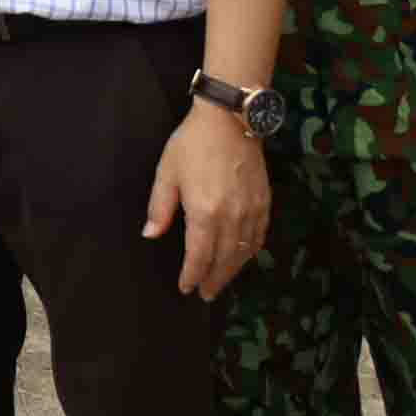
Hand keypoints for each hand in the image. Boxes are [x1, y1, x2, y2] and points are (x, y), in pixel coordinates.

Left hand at [145, 103, 269, 298]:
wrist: (230, 120)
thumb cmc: (192, 144)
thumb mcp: (167, 173)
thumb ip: (159, 208)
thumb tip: (150, 235)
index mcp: (204, 213)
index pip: (199, 256)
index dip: (192, 275)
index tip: (186, 288)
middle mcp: (232, 218)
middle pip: (224, 259)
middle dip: (214, 279)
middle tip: (205, 294)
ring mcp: (252, 211)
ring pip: (244, 252)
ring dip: (233, 271)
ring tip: (221, 281)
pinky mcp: (265, 203)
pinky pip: (259, 236)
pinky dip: (251, 252)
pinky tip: (243, 257)